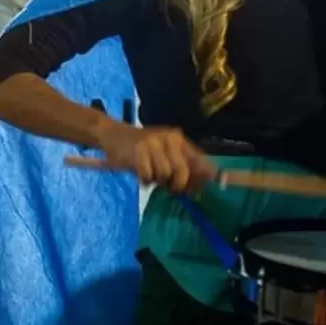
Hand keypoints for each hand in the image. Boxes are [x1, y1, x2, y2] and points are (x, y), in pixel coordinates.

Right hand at [93, 119, 215, 193]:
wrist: (113, 134)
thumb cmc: (142, 149)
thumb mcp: (164, 153)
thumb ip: (182, 167)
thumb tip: (199, 190)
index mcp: (178, 139)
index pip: (199, 159)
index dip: (208, 175)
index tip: (213, 187)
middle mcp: (169, 138)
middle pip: (182, 170)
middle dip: (176, 184)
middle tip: (168, 187)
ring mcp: (153, 143)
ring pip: (164, 174)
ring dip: (157, 181)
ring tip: (150, 174)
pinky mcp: (138, 151)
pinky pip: (148, 176)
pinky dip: (144, 180)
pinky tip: (140, 174)